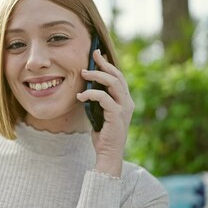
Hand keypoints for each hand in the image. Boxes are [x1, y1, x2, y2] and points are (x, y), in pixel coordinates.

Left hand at [76, 49, 134, 176]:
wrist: (108, 153)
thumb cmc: (103, 133)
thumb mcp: (100, 112)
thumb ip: (99, 99)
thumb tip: (87, 85)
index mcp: (125, 100)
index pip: (118, 77)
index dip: (109, 64)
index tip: (98, 54)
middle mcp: (127, 102)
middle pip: (117, 76)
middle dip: (104, 63)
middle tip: (92, 55)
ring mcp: (124, 108)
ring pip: (113, 83)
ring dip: (97, 75)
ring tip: (83, 73)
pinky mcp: (116, 115)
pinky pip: (103, 98)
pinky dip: (90, 94)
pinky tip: (80, 96)